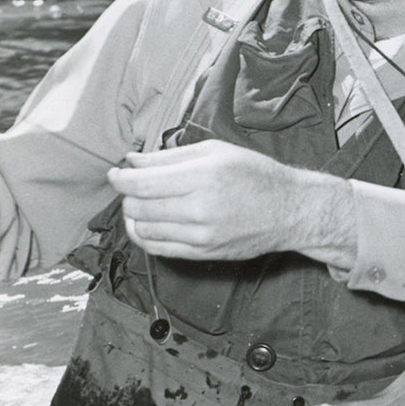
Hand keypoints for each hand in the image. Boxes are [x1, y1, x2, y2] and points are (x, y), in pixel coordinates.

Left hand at [107, 141, 355, 265]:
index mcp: (204, 176)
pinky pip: (158, 249)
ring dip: (134, 217)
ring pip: (144, 231)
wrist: (289, 210)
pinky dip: (145, 237)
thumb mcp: (215, 153)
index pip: (143, 183)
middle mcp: (201, 208)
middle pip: (138, 208)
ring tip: (141, 205)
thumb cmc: (254, 174)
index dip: (120, 178)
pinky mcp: (204, 253)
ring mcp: (202, 235)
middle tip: (131, 187)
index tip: (115, 174)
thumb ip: (169, 157)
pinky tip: (149, 224)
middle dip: (127, 196)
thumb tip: (132, 161)